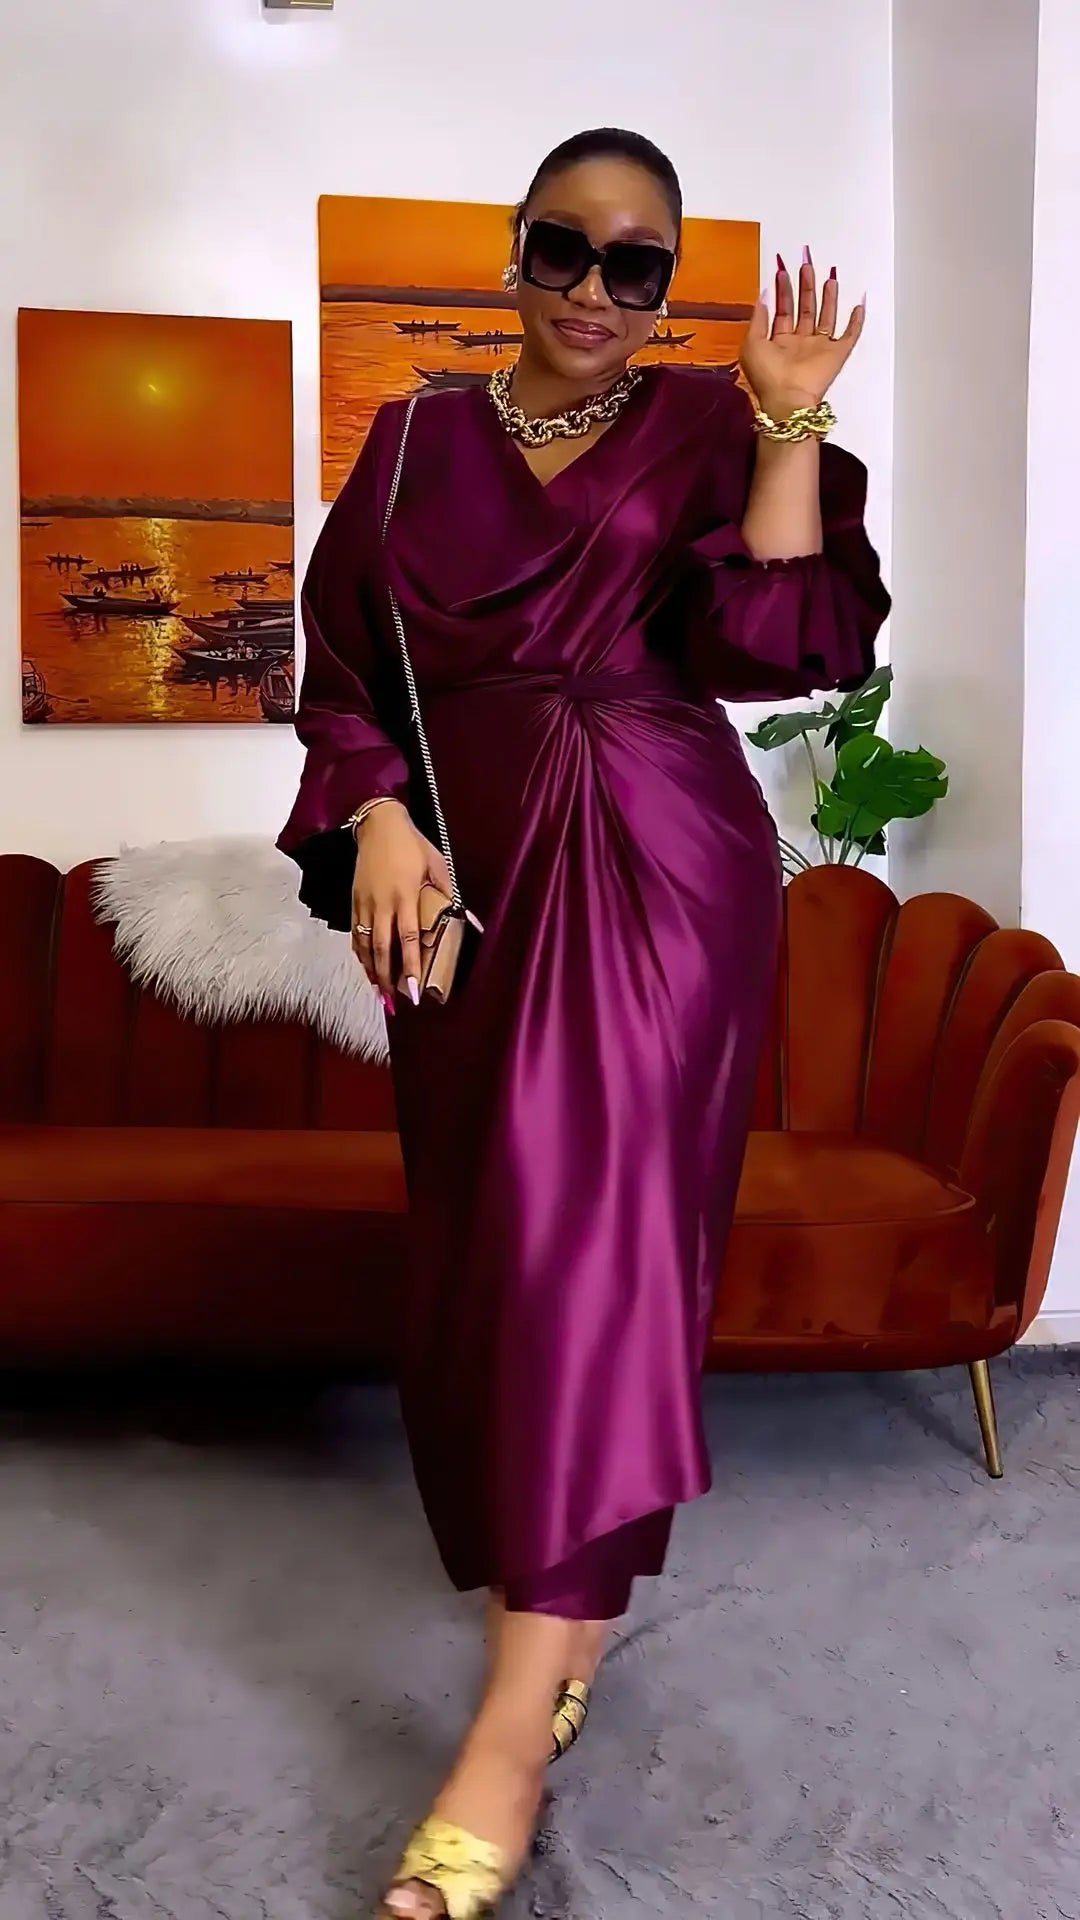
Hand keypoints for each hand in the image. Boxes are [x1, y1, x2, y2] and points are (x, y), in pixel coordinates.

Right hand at [351, 801, 451, 1004]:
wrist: (378, 825)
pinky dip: (360, 953)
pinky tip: (366, 967)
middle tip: (393, 1002)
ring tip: (378, 992)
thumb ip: (449, 894)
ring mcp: (365, 903)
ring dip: (371, 971)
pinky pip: (355, 933)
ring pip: (365, 945)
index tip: (414, 990)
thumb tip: (468, 919)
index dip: (409, 967)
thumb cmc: (413, 845)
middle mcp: (383, 904)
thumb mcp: (437, 866)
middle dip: (387, 978)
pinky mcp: (354, 900)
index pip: (407, 940)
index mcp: (405, 896)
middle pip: (382, 949)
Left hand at [740, 250, 863, 421]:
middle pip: (805, 310)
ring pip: (826, 318)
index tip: (782, 272)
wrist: (788, 398)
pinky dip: (856, 321)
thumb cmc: (767, 375)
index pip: (782, 311)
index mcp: (779, 342)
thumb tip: (763, 295)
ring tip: (828, 278)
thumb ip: (758, 318)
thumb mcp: (752, 343)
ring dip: (828, 298)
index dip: (782, 292)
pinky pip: (850, 336)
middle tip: (806, 266)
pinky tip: (858, 304)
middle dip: (805, 288)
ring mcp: (819, 349)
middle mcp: (800, 344)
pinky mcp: (836, 355)